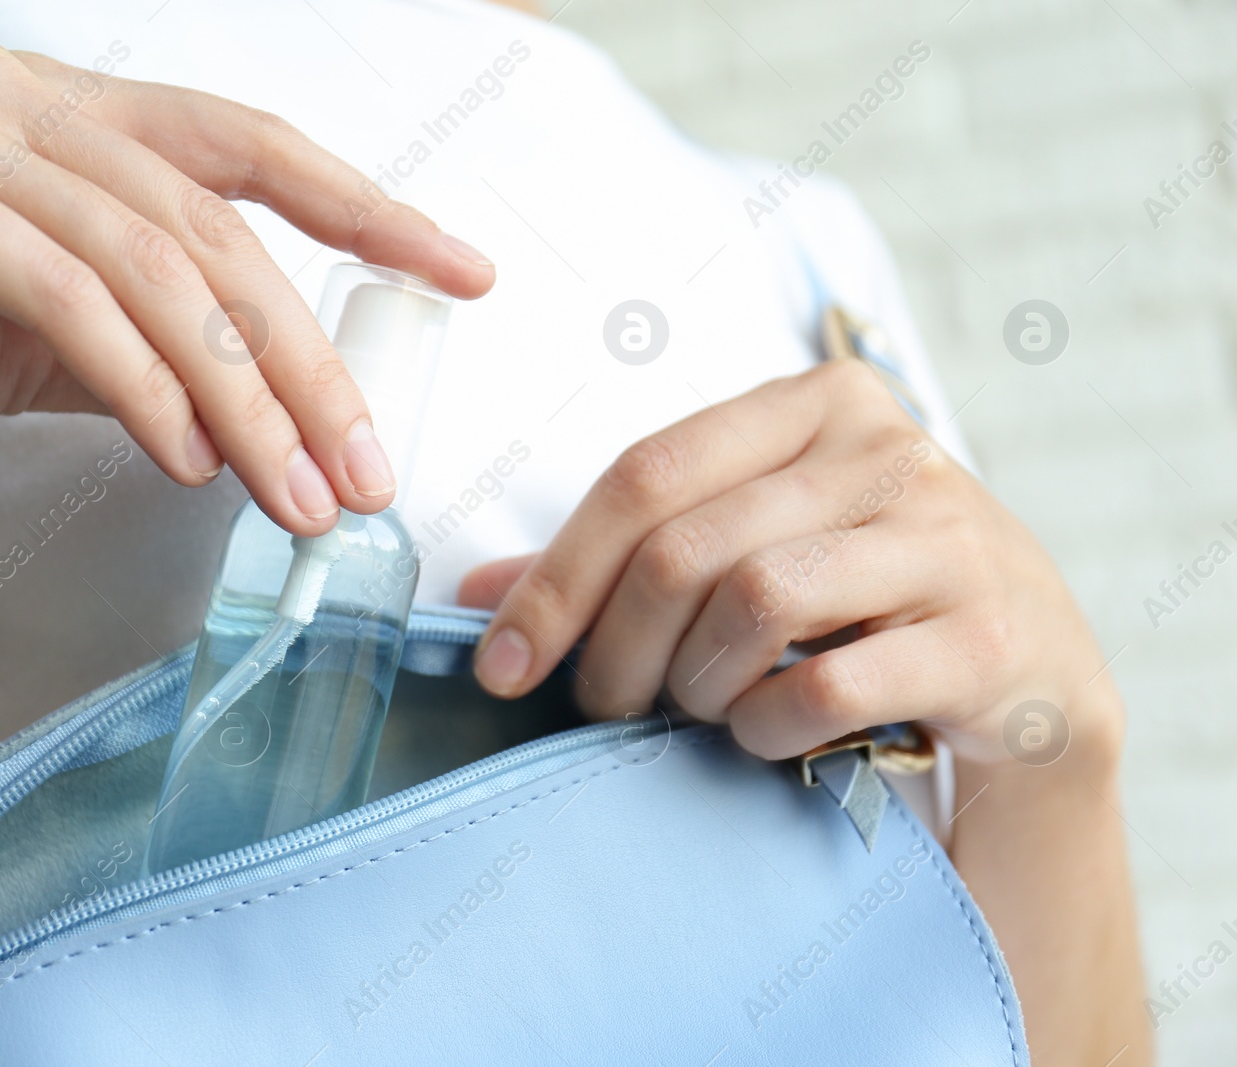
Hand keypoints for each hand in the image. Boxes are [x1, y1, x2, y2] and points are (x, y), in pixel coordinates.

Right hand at [0, 37, 492, 533]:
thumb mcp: (68, 337)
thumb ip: (169, 341)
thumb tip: (293, 409)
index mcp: (78, 110)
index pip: (252, 148)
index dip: (370, 207)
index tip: (466, 272)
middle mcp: (23, 93)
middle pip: (215, 231)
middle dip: (305, 363)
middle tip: (362, 467)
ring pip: (150, 267)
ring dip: (240, 397)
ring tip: (291, 492)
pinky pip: (59, 294)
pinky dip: (139, 384)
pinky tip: (186, 456)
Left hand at [459, 359, 1122, 767]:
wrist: (1029, 676)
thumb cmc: (865, 603)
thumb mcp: (754, 549)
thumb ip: (623, 561)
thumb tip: (475, 599)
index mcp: (818, 405)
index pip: (645, 472)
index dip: (556, 574)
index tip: (503, 661)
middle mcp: (889, 451)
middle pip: (687, 546)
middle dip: (614, 648)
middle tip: (602, 707)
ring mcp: (949, 539)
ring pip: (754, 603)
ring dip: (695, 683)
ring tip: (696, 710)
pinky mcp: (985, 637)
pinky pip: (827, 685)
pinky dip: (768, 728)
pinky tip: (766, 737)